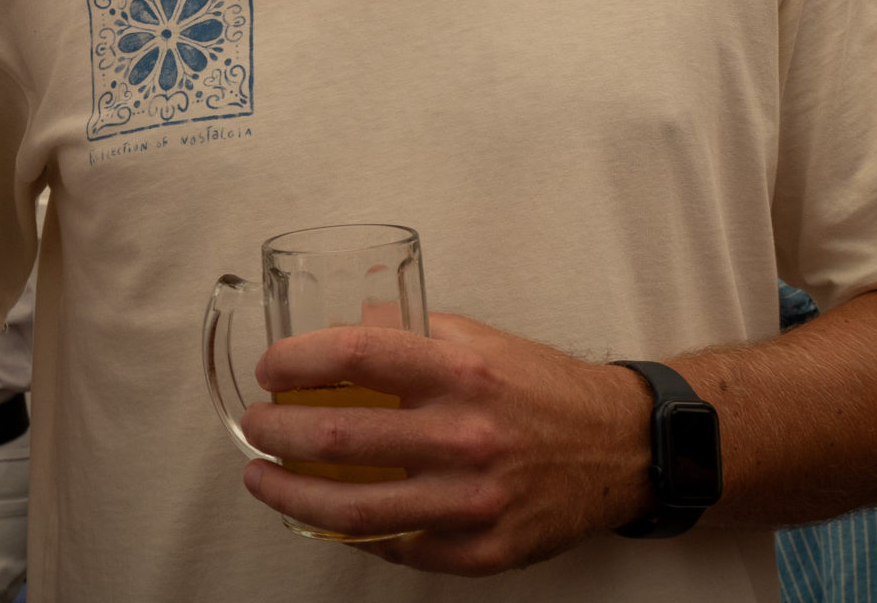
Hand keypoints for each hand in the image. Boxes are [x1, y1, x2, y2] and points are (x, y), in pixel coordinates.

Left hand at [235, 314, 652, 572]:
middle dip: (277, 433)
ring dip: (292, 495)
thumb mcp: (478, 338)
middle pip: (340, 438)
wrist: (618, 447)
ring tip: (264, 479)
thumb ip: (409, 331)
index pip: (355, 355)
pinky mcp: (483, 550)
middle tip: (257, 425)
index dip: (297, 361)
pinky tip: (327, 516)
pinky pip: (397, 548)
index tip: (271, 369)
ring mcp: (474, 500)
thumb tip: (339, 325)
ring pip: (355, 510)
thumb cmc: (544, 389)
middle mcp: (466, 435)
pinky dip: (351, 534)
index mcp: (461, 372)